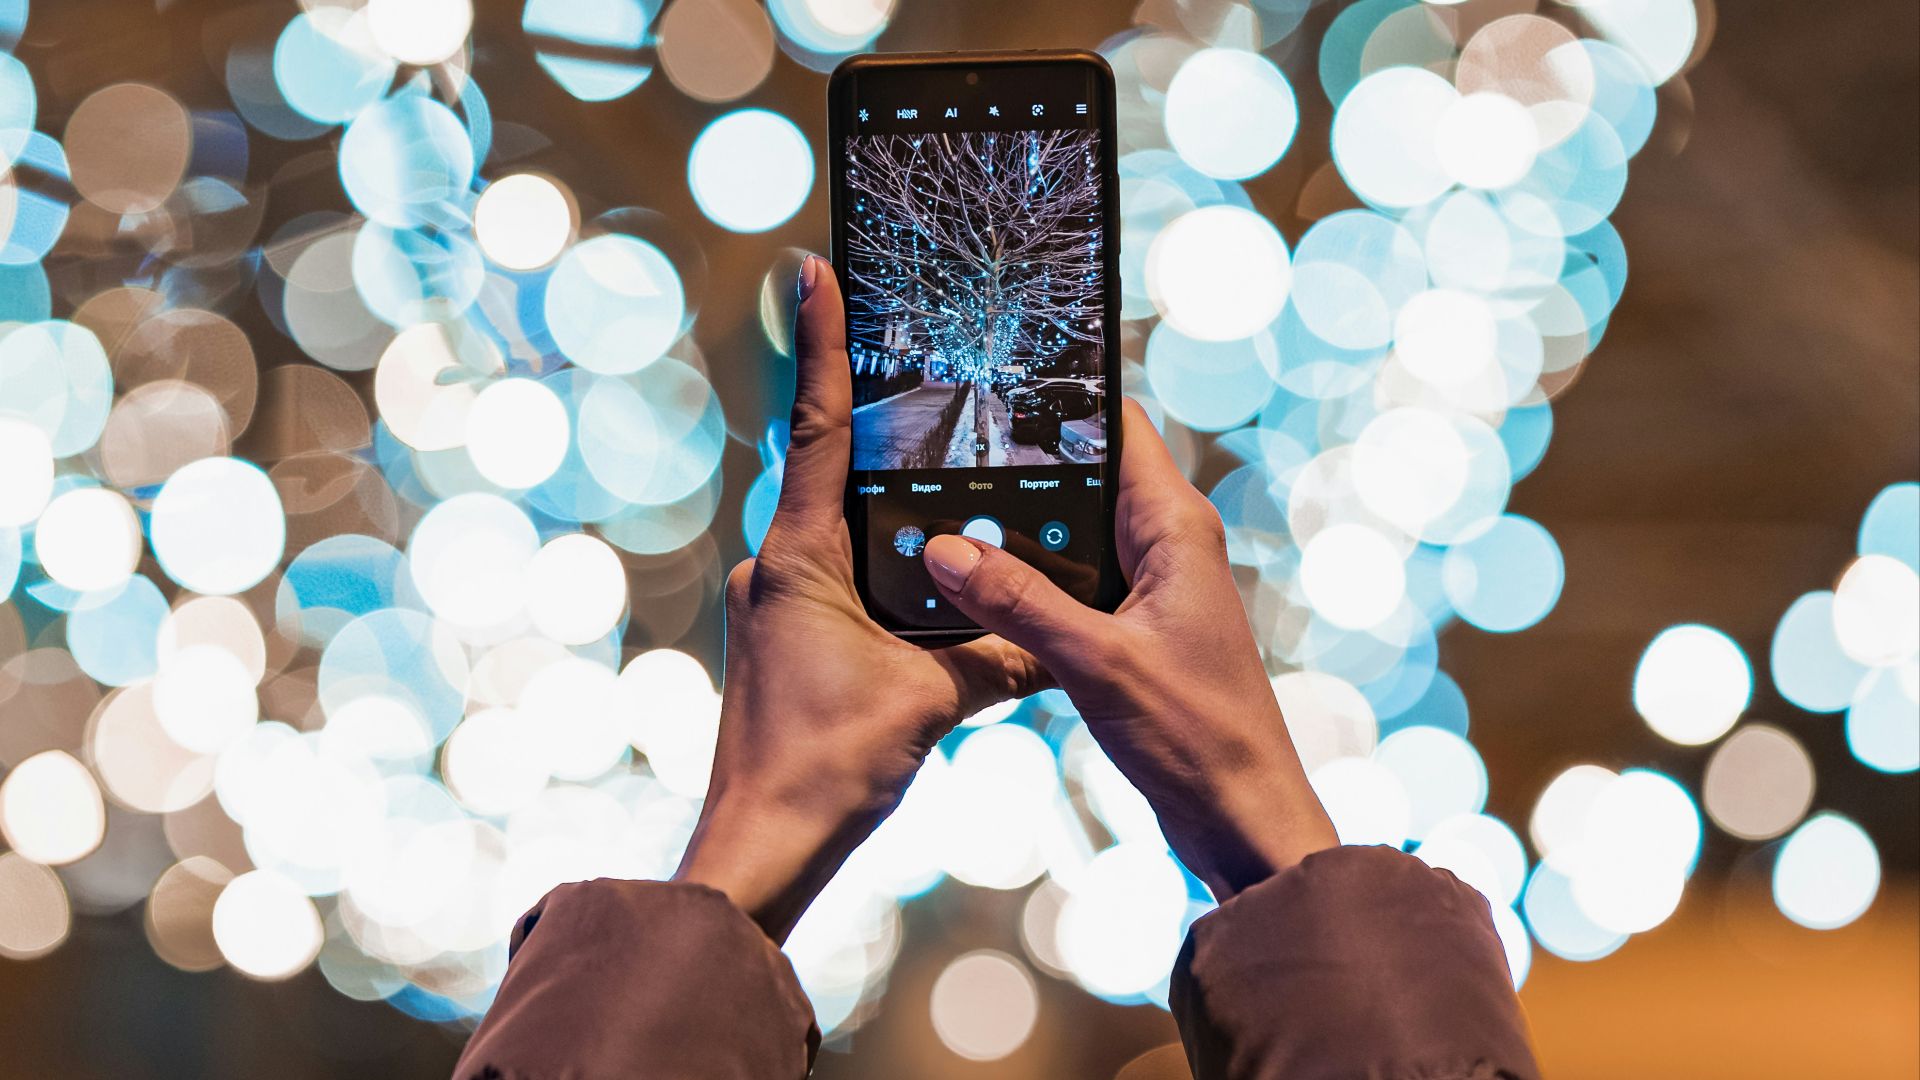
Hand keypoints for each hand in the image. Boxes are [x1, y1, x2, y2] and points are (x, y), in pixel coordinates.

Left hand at [673, 257, 1047, 940]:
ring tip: (939, 470)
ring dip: (882, 504)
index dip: (818, 344)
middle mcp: (778, 566)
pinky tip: (926, 578)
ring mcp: (777, 603)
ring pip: (838, 527)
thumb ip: (999, 656)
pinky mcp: (787, 639)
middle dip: (870, 419)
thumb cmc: (825, 767)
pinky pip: (840, 577)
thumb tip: (1057, 638)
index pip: (816, 428)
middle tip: (912, 359)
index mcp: (800, 556)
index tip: (809, 270)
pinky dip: (880, 564)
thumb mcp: (932, 701)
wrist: (765, 845)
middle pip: (830, 468)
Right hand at [920, 402, 1337, 900]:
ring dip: (1019, 533)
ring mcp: (1152, 587)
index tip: (994, 390)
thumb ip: (1019, 602)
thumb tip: (946, 549)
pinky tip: (978, 592)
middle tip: (940, 458)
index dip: (1062, 401)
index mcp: (1176, 528)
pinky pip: (1074, 584)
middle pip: (1085, 476)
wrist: (1241, 816)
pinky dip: (1031, 584)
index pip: (1118, 427)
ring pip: (1074, 533)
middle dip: (1020, 469)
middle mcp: (1168, 545)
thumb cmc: (1199, 736)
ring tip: (941, 518)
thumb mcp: (1096, 661)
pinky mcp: (1135, 629)